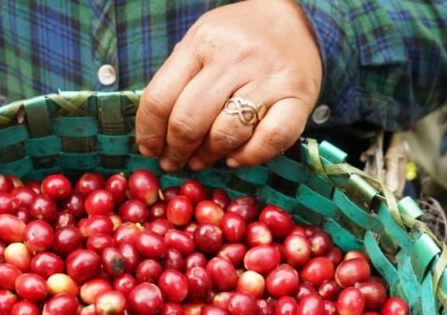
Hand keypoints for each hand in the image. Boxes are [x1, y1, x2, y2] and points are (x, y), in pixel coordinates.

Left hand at [135, 0, 321, 171]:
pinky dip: (248, 157)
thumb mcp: (200, 43)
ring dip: (208, 156)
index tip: (149, 149)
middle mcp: (234, 58)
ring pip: (225, 135)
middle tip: (174, 162)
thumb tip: (155, 134)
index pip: (160, 98)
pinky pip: (269, 140)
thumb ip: (177, 79)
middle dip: (175, 151)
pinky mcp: (297, 98)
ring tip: (203, 160)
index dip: (149, 133)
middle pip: (189, 121)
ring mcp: (268, 79)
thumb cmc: (238, 39)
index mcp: (202, 42)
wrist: (297, 20)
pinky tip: (236, 157)